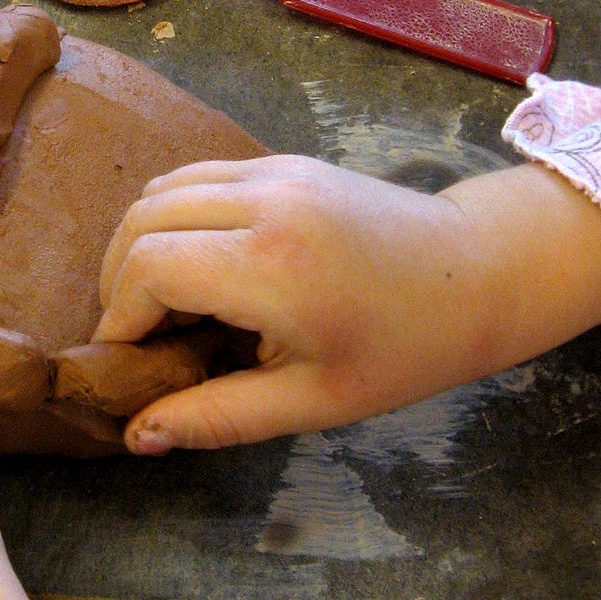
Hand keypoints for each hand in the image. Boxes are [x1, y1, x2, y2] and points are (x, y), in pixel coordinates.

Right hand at [94, 156, 600, 452]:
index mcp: (273, 266)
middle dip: (119, 282)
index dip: (120, 317)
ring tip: (163, 304)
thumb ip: (217, 416)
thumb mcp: (312, 401)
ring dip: (141, 245)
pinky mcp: (284, 163)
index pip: (148, 268)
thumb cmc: (405, 349)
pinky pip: (196, 178)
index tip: (131, 360)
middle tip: (139, 337)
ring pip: (161, 191)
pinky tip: (196, 268)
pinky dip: (173, 219)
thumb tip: (137, 436)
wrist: (481, 273)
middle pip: (141, 221)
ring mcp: (275, 172)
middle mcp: (267, 202)